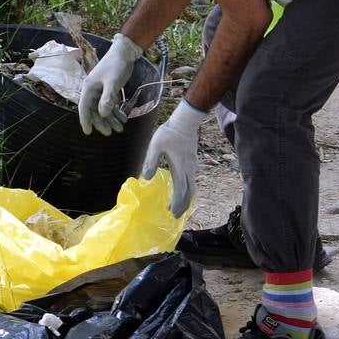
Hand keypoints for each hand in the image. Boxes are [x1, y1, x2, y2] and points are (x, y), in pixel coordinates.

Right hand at [78, 33, 142, 135]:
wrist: (125, 53)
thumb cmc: (116, 65)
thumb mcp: (113, 82)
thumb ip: (107, 98)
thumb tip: (103, 114)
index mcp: (89, 88)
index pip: (84, 107)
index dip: (85, 120)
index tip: (88, 132)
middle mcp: (92, 90)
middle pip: (94, 110)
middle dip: (102, 122)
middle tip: (109, 133)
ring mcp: (100, 90)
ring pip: (103, 108)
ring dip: (111, 118)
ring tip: (120, 128)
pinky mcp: (109, 89)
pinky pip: (110, 104)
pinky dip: (116, 111)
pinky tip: (123, 118)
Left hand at [142, 99, 205, 216]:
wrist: (185, 122)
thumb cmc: (169, 133)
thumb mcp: (155, 145)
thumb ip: (151, 161)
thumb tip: (146, 178)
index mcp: (180, 168)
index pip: (181, 190)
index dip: (177, 203)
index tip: (170, 212)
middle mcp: (189, 169)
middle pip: (189, 193)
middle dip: (183, 206)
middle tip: (175, 216)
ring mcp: (192, 166)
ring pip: (192, 187)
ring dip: (186, 199)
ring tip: (178, 208)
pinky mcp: (192, 163)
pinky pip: (192, 181)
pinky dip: (188, 191)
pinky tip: (181, 192)